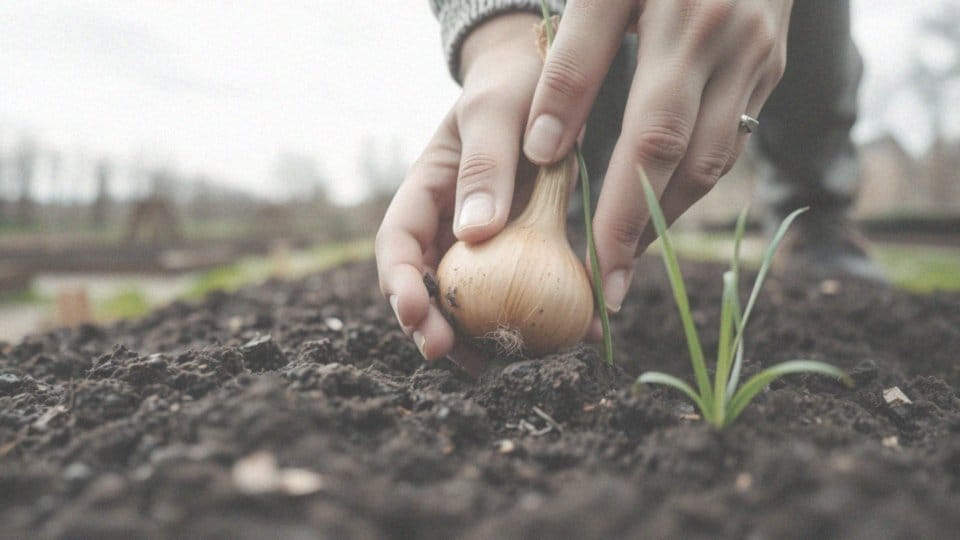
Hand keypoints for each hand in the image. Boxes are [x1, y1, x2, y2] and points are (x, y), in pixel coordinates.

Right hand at [375, 13, 542, 373]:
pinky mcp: (527, 254)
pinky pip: (529, 291)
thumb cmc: (517, 86)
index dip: (398, 282)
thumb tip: (473, 233)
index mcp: (427, 190)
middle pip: (426, 285)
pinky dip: (544, 317)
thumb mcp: (498, 112)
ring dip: (477, 337)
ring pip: (471, 301)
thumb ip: (484, 165)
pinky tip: (571, 336)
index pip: (397, 242)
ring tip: (496, 365)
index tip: (414, 312)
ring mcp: (486, 244)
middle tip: (449, 355)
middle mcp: (449, 224)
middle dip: (429, 326)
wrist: (557, 85)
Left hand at [523, 0, 791, 316]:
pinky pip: (730, 136)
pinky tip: (659, 198)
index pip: (648, 142)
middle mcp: (731, 49)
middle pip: (686, 164)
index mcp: (684, 26)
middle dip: (645, 232)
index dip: (621, 212)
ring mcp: (759, 60)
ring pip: (715, 158)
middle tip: (611, 287)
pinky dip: (693, 175)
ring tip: (627, 255)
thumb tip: (546, 148)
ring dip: (670, 210)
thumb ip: (574, 63)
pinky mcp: (768, 66)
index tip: (594, 269)